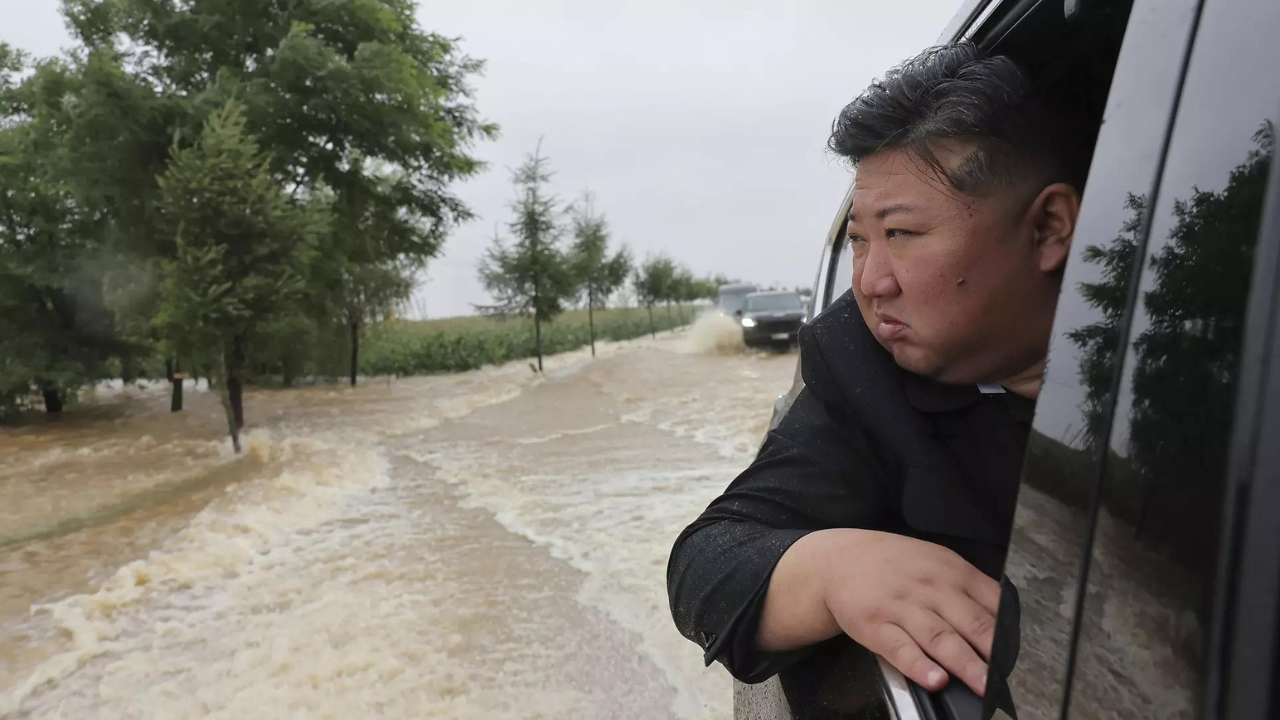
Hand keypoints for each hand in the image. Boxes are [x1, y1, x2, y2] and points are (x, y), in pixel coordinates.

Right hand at [821, 530, 1000, 695]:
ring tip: (980, 683)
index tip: (1016, 655)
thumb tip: (1003, 621)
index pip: (991, 603)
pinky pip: (901, 649)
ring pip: (939, 638)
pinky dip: (919, 666)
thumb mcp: (936, 561)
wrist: (840, 559)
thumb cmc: (893, 564)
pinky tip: (933, 679)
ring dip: (963, 663)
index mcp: (951, 572)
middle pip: (969, 622)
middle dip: (991, 652)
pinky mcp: (876, 626)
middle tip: (1005, 676)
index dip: (1007, 632)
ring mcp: (902, 608)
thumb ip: (969, 587)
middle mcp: (930, 589)